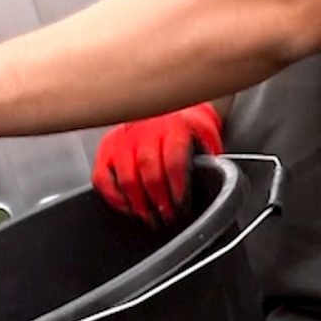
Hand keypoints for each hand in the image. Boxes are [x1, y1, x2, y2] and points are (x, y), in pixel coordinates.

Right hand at [92, 103, 222, 225]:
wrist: (165, 103)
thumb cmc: (185, 124)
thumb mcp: (205, 132)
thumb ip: (211, 152)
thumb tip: (218, 173)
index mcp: (173, 126)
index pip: (173, 160)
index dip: (177, 187)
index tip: (182, 205)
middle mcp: (145, 130)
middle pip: (149, 172)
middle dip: (159, 200)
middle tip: (166, 217)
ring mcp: (122, 139)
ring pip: (126, 177)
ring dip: (138, 203)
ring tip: (149, 217)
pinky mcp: (106, 148)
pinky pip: (102, 178)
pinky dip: (113, 197)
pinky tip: (128, 206)